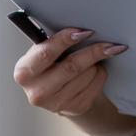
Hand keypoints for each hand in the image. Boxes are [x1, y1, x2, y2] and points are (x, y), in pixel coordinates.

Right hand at [12, 27, 126, 116]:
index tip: (86, 31)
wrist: (58, 91)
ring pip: (87, 75)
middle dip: (93, 52)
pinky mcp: (74, 109)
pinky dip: (100, 73)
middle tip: (111, 43)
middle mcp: (36, 91)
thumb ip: (54, 41)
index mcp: (24, 71)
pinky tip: (93, 71)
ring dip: (96, 63)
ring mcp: (56, 104)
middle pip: (72, 66)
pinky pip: (96, 84)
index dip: (66, 40)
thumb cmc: (52, 63)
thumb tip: (80, 27)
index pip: (46, 53)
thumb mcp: (45, 51)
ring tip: (93, 59)